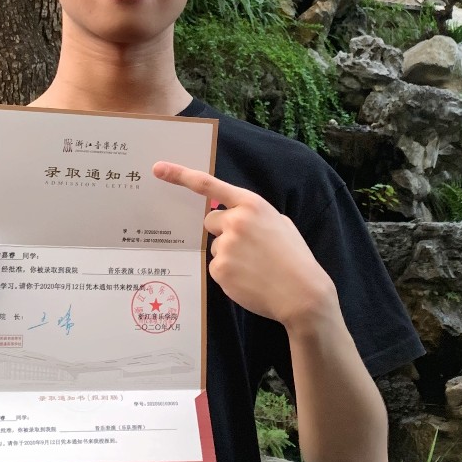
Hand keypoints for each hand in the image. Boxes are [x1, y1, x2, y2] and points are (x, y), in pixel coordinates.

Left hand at [152, 164, 336, 330]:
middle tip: (248, 247)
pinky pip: (216, 268)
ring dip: (229, 255)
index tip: (158, 168)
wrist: (302, 293)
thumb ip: (254, 216)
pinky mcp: (219, 270)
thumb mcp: (280, 223)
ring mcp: (225, 246)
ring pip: (215, 247)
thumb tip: (238, 220)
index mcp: (252, 204)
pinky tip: (249, 280)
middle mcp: (235, 221)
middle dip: (223, 231)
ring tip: (256, 267)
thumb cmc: (295, 257)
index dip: (180, 175)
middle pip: (210, 221)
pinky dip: (229, 274)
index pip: (209, 185)